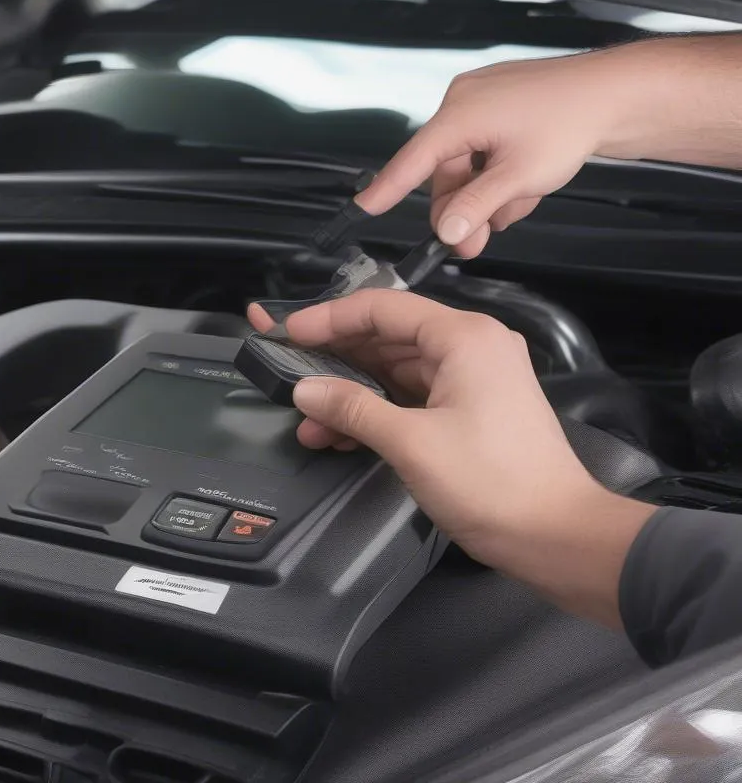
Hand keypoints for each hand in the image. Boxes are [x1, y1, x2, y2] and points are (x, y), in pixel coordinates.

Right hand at [248, 290, 656, 627]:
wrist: (558, 537)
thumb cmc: (491, 482)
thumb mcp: (411, 443)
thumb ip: (352, 408)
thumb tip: (303, 388)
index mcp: (464, 336)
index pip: (383, 308)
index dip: (330, 318)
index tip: (287, 332)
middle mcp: (471, 345)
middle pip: (389, 336)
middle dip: (336, 359)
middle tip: (288, 371)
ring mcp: (474, 378)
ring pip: (397, 371)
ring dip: (353, 392)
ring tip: (307, 419)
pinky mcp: (473, 408)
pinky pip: (414, 396)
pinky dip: (378, 411)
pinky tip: (338, 434)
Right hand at [356, 35, 741, 256]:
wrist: (614, 93)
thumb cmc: (571, 122)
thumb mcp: (519, 177)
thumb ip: (476, 206)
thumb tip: (446, 229)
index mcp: (460, 114)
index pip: (412, 159)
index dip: (386, 187)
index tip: (364, 208)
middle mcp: (464, 102)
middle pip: (444, 171)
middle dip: (462, 208)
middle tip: (473, 243)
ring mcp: (483, 101)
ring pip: (467, 164)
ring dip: (485, 194)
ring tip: (514, 206)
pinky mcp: (500, 105)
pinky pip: (484, 149)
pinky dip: (497, 173)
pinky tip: (522, 185)